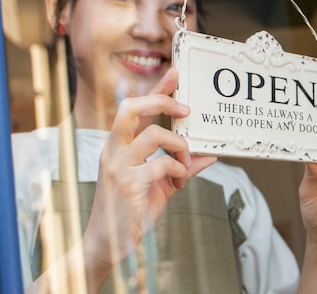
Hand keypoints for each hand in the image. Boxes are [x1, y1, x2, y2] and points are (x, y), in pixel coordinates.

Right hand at [82, 68, 215, 273]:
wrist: (107, 244)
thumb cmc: (132, 210)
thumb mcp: (159, 185)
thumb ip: (181, 168)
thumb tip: (209, 156)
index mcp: (117, 146)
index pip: (134, 108)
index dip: (156, 89)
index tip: (175, 73)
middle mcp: (113, 150)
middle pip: (131, 107)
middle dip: (161, 100)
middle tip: (186, 110)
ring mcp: (117, 165)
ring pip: (153, 134)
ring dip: (178, 146)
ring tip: (184, 164)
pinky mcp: (126, 184)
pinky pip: (161, 164)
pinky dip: (177, 169)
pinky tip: (178, 181)